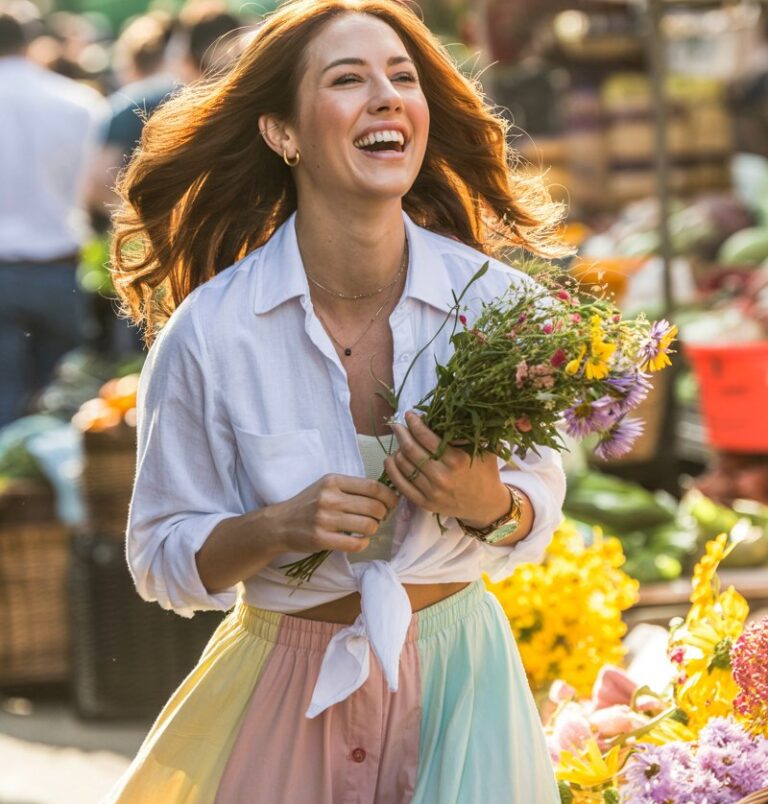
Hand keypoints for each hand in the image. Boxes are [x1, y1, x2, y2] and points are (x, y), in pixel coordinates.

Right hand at [271, 474, 397, 554]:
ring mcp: (324, 519)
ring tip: (367, 529)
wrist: (279, 524)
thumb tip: (385, 494)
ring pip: (368, 525)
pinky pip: (356, 543)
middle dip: (383, 515)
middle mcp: (329, 498)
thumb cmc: (308, 504)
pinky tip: (359, 540)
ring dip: (374, 529)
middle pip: (374, 507)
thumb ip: (351, 488)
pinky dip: (363, 543)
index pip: (372, 487)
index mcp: (333, 481)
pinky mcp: (321, 539)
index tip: (392, 503)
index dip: (389, 496)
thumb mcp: (326, 487)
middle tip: (380, 518)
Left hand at [383, 411, 509, 526]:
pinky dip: (392, 470)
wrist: (486, 505)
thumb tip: (443, 414)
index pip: (426, 437)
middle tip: (396, 425)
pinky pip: (400, 485)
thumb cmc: (484, 472)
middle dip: (401, 433)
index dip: (414, 423)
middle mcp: (442, 476)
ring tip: (399, 442)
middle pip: (410, 449)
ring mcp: (432, 492)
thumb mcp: (482, 449)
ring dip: (397, 449)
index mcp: (457, 459)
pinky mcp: (425, 503)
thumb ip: (465, 433)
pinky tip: (390, 459)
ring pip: (403, 465)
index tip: (409, 415)